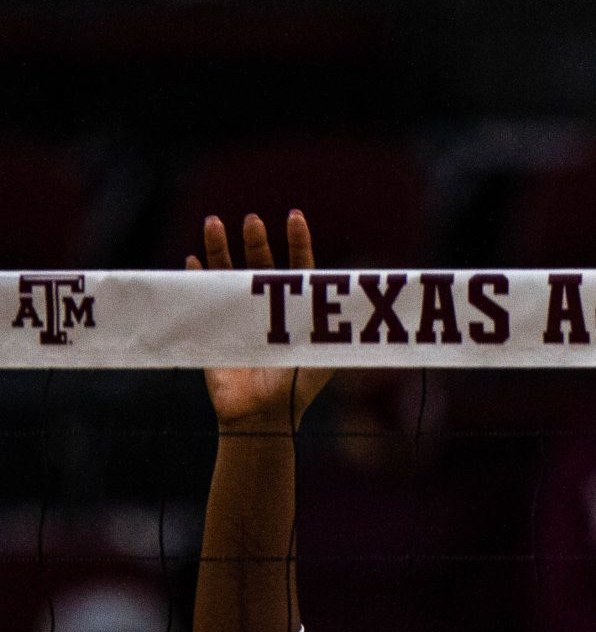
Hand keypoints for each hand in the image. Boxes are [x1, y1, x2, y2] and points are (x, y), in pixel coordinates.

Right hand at [189, 213, 331, 432]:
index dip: (298, 241)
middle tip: (252, 219)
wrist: (264, 415)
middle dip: (255, 241)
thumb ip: (340, 324)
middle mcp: (267, 306)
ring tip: (213, 222)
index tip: (295, 216)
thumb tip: (367, 298)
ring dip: (219, 249)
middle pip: (260, 264)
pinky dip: (196, 279)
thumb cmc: (298, 386)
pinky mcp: (213, 329)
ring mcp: (239, 315)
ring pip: (228, 273)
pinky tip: (191, 260)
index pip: (298, 267)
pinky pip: (201, 298)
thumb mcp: (325, 350)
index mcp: (296, 308)